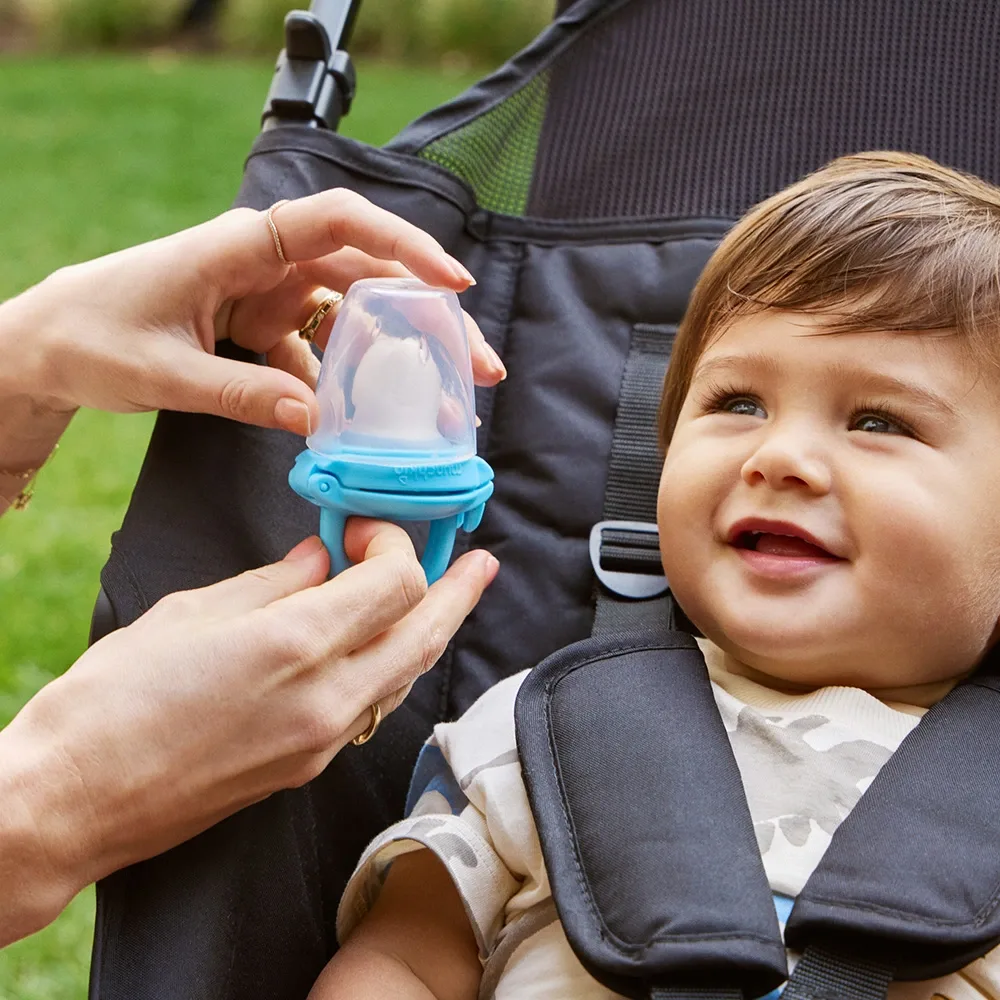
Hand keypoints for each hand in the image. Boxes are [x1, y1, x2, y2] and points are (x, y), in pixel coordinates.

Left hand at [0, 190, 504, 433]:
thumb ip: (242, 395)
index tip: (454, 286)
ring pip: (359, 316)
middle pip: (371, 276)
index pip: (338, 224)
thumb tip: (319, 424)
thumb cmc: (95, 337)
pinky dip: (351, 387)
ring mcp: (272, 293)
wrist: (54, 345)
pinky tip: (375, 422)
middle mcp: (269, 261)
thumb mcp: (164, 372)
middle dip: (432, 319)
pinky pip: (324, 353)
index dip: (403, 247)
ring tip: (445, 402)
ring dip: (403, 358)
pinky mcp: (268, 325)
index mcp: (241, 245)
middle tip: (479, 368)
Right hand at [0, 521, 497, 943]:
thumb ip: (273, 583)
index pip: (394, 584)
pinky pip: (372, 708)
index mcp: (295, 644)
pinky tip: (385, 646)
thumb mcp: (191, 613)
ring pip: (405, 676)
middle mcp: (325, 698)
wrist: (74, 800)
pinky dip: (390, 669)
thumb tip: (319, 560)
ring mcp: (321, 741)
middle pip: (422, 634)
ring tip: (450, 599)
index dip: (394, 546)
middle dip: (457, 592)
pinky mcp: (306, 768)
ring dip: (430, 632)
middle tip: (481, 563)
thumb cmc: (112, 700)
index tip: (367, 530)